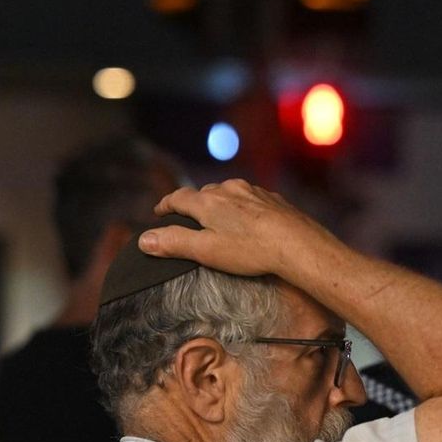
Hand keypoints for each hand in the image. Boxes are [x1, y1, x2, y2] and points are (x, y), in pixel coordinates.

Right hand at [140, 180, 343, 278]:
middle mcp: (229, 189)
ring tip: (218, 220)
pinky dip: (242, 207)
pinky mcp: (272, 199)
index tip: (159, 212)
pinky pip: (250, 199)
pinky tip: (248, 222)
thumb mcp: (206, 251)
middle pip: (203, 193)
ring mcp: (252, 191)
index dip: (166, 205)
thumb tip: (144, 239)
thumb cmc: (251, 250)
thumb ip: (174, 243)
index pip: (178, 198)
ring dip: (219, 204)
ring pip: (228, 193)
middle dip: (193, 205)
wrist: (297, 244)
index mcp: (208, 201)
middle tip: (188, 218)